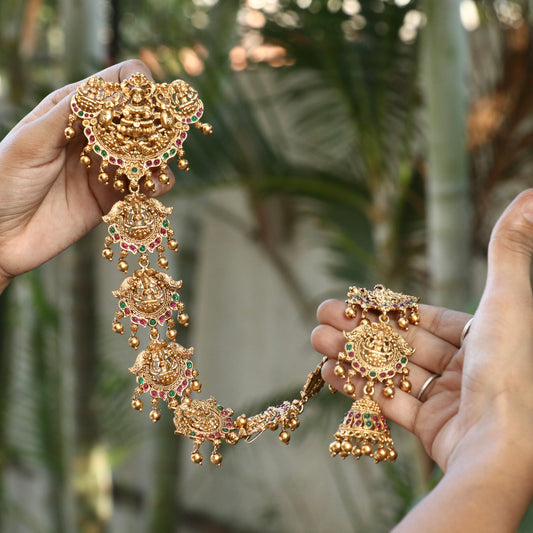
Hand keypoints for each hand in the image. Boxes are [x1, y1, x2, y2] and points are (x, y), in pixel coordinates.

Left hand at [0, 60, 174, 292]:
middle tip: (157, 140)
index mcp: (72, 109)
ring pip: (148, 153)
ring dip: (159, 157)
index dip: (137, 87)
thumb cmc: (4, 181)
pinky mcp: (114, 197)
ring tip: (153, 169)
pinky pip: (145, 187)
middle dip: (155, 125)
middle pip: (139, 118)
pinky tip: (150, 190)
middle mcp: (94, 135)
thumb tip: (111, 91)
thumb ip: (70, 115)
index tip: (145, 103)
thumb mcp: (31, 141)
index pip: (115, 84)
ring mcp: (106, 166)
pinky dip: (156, 186)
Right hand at [312, 189, 532, 474]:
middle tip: (321, 315)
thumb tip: (529, 192)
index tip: (353, 299)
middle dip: (358, 329)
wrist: (508, 450)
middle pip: (402, 343)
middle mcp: (468, 369)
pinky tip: (329, 372)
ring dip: (351, 355)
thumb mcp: (507, 301)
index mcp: (485, 338)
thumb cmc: (512, 372)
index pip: (425, 318)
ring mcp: (449, 401)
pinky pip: (391, 403)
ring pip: (391, 371)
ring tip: (315, 339)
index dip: (386, 307)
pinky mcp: (433, 430)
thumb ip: (508, 248)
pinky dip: (359, 387)